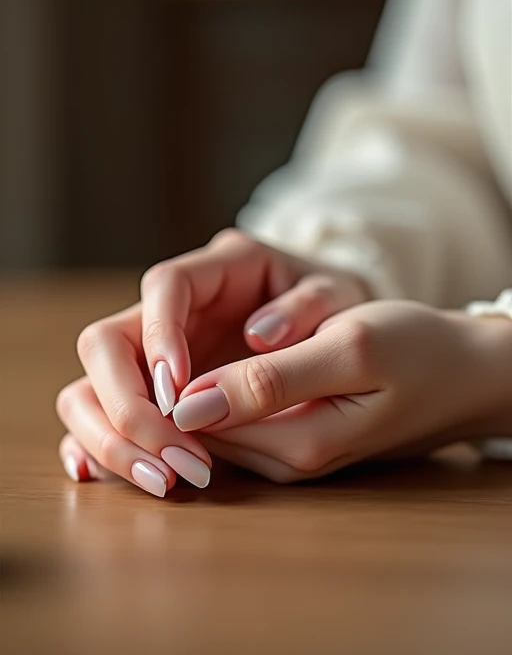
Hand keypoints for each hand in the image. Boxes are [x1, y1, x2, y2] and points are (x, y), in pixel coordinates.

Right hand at [57, 230, 368, 494]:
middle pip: (108, 340)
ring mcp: (172, 348)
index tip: (178, 392)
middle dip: (124, 398)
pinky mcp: (172, 390)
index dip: (160, 334)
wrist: (381, 350)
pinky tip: (106, 474)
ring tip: (161, 479)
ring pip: (98, 382)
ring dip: (114, 432)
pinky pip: (117, 413)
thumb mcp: (346, 314)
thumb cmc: (366, 321)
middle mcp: (186, 307)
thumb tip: (239, 356)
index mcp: (228, 267)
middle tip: (170, 455)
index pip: (166, 284)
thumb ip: (299, 326)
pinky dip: (105, 443)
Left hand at [170, 301, 511, 481]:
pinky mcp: (295, 437)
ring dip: (188, 384)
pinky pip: (235, 415)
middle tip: (156, 335)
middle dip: (167, 387)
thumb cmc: (418, 350)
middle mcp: (285, 461)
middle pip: (195, 431)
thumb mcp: (349, 349)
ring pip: (211, 422)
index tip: (152, 339)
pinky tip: (216, 352)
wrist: (466, 371)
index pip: (194, 424)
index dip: (161, 384)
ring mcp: (290, 453)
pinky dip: (215, 386)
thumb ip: (269, 381)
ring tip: (179, 335)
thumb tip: (188, 405)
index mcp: (295, 445)